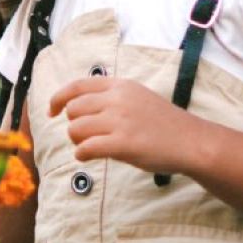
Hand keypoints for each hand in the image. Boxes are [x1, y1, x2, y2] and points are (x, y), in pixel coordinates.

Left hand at [49, 77, 197, 174]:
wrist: (190, 141)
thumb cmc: (163, 123)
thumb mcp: (137, 97)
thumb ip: (111, 97)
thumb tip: (78, 105)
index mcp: (120, 86)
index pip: (77, 86)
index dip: (58, 98)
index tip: (52, 111)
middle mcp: (117, 100)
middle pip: (73, 110)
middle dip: (73, 125)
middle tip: (85, 136)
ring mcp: (119, 121)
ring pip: (75, 130)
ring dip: (77, 141)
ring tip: (90, 147)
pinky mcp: (122, 144)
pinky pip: (86, 148)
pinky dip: (81, 154)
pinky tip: (88, 157)